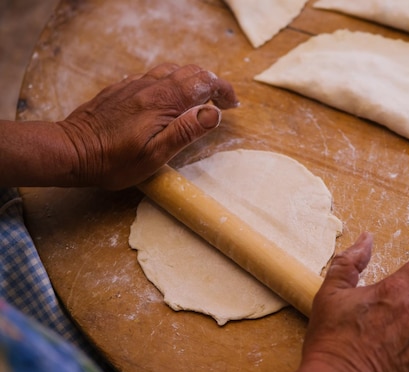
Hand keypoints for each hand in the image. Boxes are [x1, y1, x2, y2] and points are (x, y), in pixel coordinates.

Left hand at [57, 63, 237, 188]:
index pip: (202, 83)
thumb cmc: (113, 160)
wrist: (71, 150)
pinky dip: (170, 82)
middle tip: (223, 101)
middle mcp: (149, 87)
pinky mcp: (121, 90)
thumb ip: (186, 131)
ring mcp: (133, 86)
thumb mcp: (156, 155)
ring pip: (171, 70)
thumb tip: (214, 113)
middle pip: (190, 72)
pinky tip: (168, 97)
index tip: (233, 104)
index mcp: (162, 101)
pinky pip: (152, 76)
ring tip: (200, 97)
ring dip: (192, 80)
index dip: (223, 90)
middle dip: (212, 83)